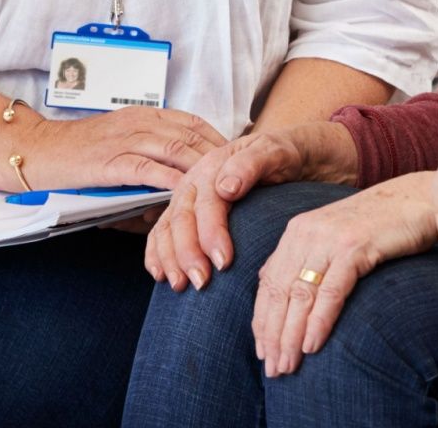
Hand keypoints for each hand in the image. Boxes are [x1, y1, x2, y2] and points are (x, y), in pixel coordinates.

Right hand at [27, 106, 226, 191]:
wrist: (37, 150)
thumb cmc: (77, 151)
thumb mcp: (119, 142)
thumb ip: (148, 152)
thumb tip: (177, 176)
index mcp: (143, 115)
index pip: (192, 123)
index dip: (217, 139)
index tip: (237, 156)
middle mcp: (138, 122)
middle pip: (190, 136)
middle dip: (218, 155)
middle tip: (240, 175)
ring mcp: (124, 140)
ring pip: (174, 149)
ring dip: (201, 167)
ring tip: (223, 185)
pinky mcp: (108, 162)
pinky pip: (146, 168)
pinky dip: (169, 179)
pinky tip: (185, 192)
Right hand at [143, 127, 306, 290]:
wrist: (280, 153)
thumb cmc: (279, 155)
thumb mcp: (274, 152)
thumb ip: (250, 164)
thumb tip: (226, 188)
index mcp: (213, 166)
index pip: (207, 204)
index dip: (211, 234)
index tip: (224, 262)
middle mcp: (194, 182)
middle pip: (183, 220)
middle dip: (188, 254)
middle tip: (201, 282)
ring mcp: (186, 198)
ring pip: (168, 229)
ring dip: (170, 259)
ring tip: (180, 286)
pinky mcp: (184, 211)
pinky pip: (162, 232)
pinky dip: (156, 254)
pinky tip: (160, 275)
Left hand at [252, 173, 437, 377]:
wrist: (418, 199)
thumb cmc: (379, 224)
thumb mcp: (334, 237)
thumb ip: (304, 257)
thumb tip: (269, 283)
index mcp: (297, 232)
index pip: (268, 283)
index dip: (261, 321)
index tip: (262, 352)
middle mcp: (306, 233)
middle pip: (279, 292)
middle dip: (272, 336)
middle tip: (274, 370)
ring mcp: (330, 239)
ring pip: (300, 295)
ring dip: (290, 336)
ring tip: (287, 366)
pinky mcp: (355, 246)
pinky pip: (331, 291)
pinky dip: (318, 321)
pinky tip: (312, 346)